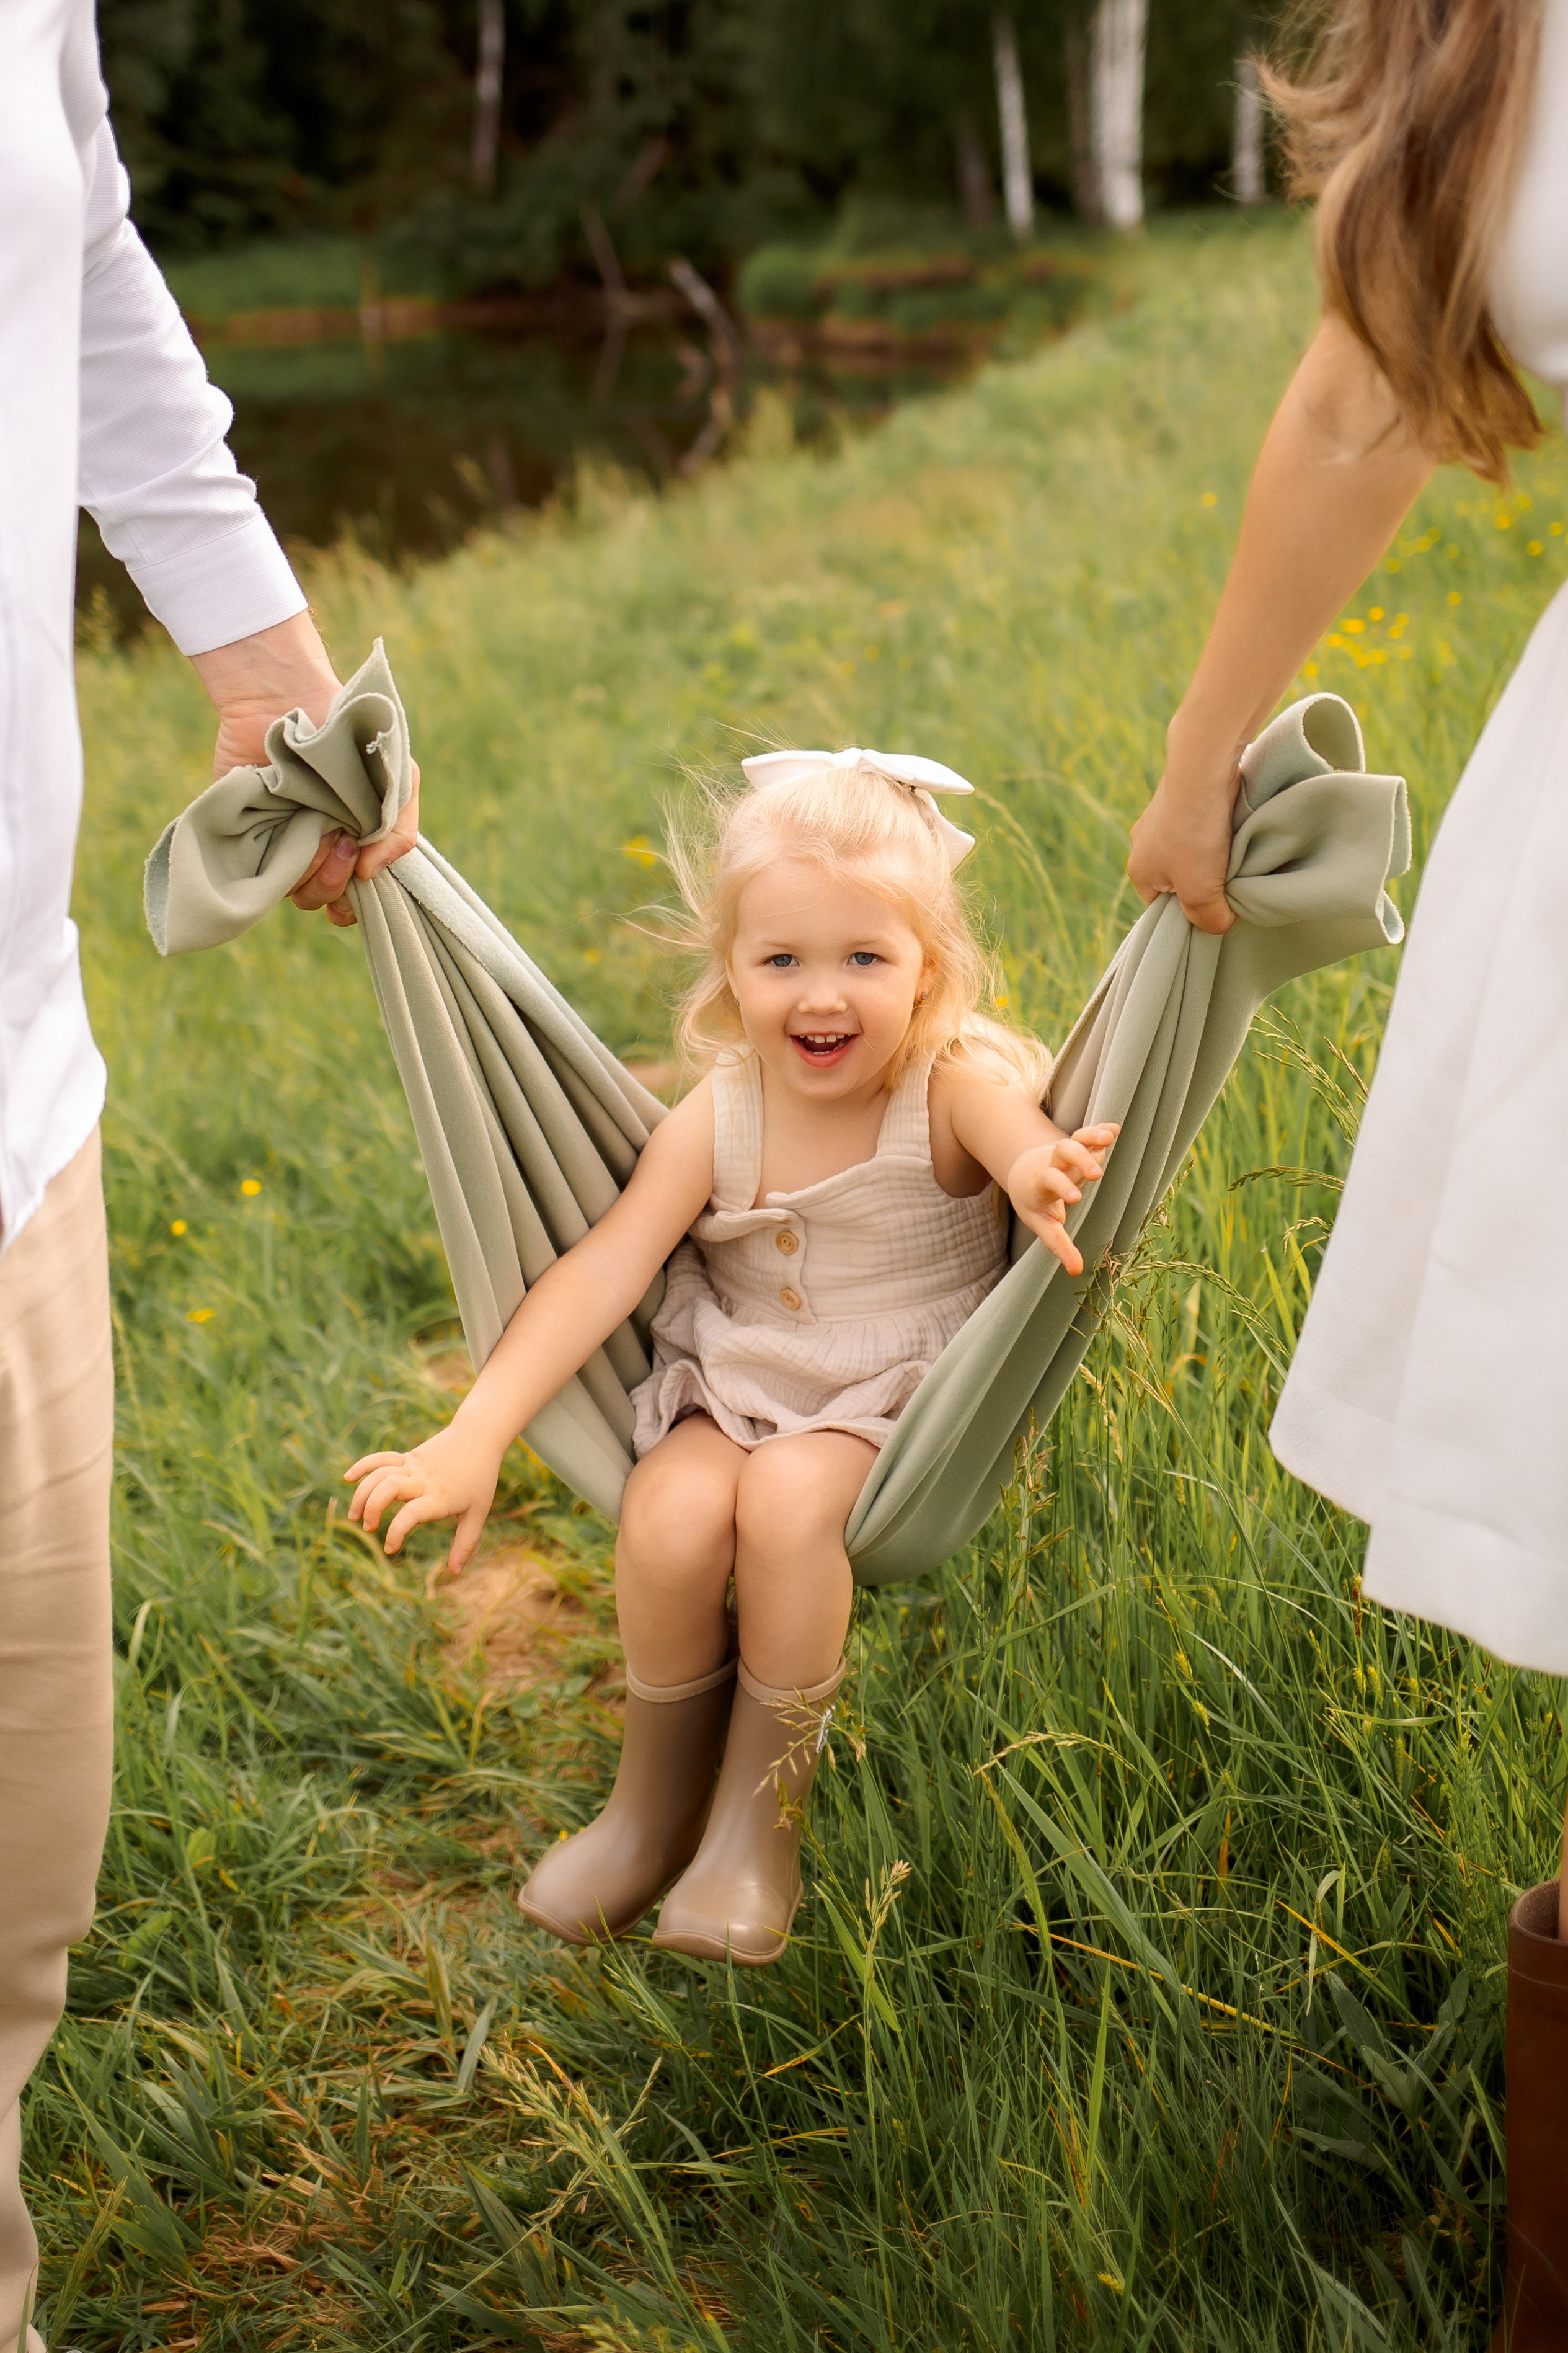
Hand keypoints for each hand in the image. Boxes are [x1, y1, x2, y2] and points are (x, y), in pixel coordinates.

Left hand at [188, 611, 419, 928]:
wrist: (287, 695)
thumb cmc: (350, 735)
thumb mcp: (398, 778)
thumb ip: (400, 831)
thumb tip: (370, 872)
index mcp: (351, 844)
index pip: (352, 898)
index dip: (355, 904)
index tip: (359, 878)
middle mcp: (314, 848)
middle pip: (322, 898)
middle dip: (334, 882)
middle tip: (340, 841)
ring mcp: (278, 840)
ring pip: (289, 888)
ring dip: (306, 870)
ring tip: (311, 828)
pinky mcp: (244, 830)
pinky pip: (254, 869)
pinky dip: (271, 859)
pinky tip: (283, 829)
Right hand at [346, 1421, 501, 1574]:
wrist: (480, 1437)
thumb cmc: (480, 1479)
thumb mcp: (478, 1512)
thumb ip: (465, 1543)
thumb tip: (455, 1572)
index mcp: (439, 1498)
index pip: (412, 1514)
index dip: (397, 1532)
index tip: (390, 1549)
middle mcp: (423, 1481)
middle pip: (389, 1488)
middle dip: (372, 1509)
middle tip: (368, 1527)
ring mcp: (414, 1466)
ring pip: (380, 1473)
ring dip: (362, 1493)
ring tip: (354, 1515)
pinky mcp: (409, 1456)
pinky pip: (382, 1457)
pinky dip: (364, 1465)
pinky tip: (348, 1478)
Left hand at [1007, 1122, 1119, 1275]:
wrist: (1023, 1173)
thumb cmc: (1035, 1203)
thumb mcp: (1043, 1225)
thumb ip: (1059, 1246)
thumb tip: (1077, 1272)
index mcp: (1041, 1184)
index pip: (1050, 1182)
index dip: (1062, 1187)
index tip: (1076, 1197)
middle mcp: (1053, 1164)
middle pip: (1062, 1153)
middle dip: (1079, 1160)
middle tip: (1096, 1175)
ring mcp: (1065, 1153)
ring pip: (1075, 1138)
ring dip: (1091, 1137)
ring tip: (1110, 1137)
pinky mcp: (1077, 1145)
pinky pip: (1087, 1134)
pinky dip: (1099, 1130)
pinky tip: (1115, 1129)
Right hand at [1127, 741, 1240, 935]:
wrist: (1201, 768)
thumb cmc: (1194, 834)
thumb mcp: (1200, 892)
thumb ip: (1208, 919)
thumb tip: (1220, 924)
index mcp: (1139, 871)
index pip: (1163, 908)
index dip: (1190, 913)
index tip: (1215, 907)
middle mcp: (1143, 844)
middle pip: (1178, 880)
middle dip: (1202, 883)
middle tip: (1228, 880)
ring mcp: (1161, 818)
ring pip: (1191, 852)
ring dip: (1213, 856)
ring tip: (1232, 851)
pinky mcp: (1182, 798)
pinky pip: (1199, 826)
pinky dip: (1216, 831)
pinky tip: (1231, 828)